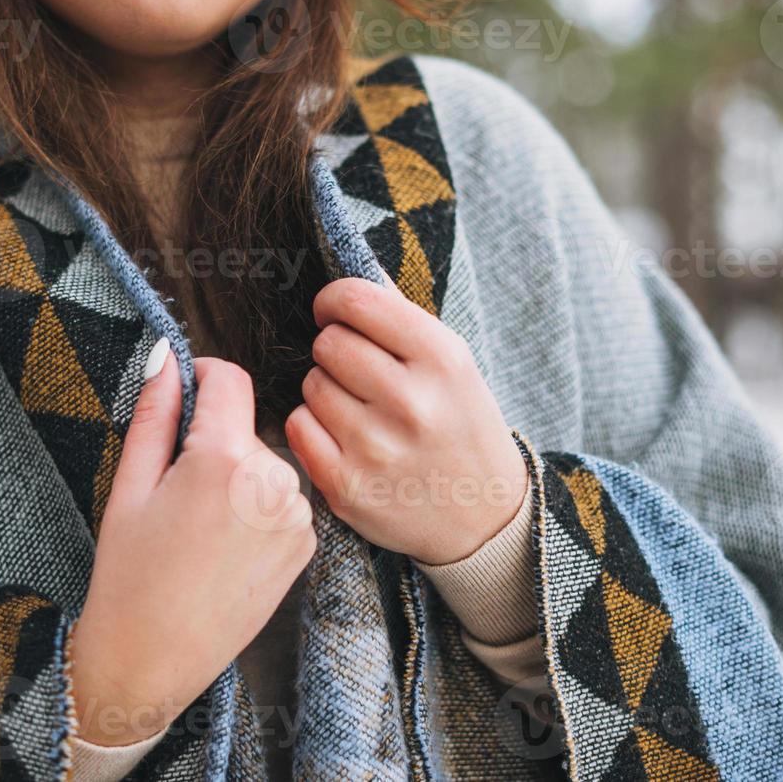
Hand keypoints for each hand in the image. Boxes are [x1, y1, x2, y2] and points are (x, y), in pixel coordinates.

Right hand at [67, 342, 316, 746]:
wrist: (153, 661)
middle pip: (244, 427)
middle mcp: (273, 482)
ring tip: (199, 527)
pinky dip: (256, 510)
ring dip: (237, 477)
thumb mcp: (130, 485)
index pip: (229, 378)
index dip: (202, 375)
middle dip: (213, 442)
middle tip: (175, 492)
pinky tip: (225, 547)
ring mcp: (297, 516)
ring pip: (265, 464)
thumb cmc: (130, 575)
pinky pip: (282, 500)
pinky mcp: (307, 544)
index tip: (184, 391)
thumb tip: (167, 355)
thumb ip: (155, 412)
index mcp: (224, 459)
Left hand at [284, 275, 527, 566]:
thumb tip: (348, 265)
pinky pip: (298, 426)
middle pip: (328, 343)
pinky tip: (343, 437)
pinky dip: (313, 427)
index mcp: (442, 358)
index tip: (338, 314)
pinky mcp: (347, 487)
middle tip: (358, 372)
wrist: (484, 518)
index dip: (334, 302)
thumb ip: (399, 315)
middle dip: (335, 350)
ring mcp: (376, 448)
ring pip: (311, 384)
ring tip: (359, 410)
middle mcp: (411, 401)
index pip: (356, 300)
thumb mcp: (452, 363)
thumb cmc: (460, 425)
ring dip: (325, 390)